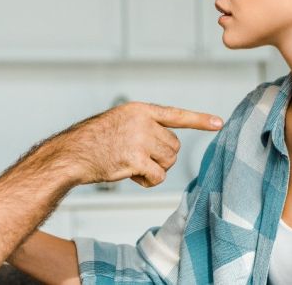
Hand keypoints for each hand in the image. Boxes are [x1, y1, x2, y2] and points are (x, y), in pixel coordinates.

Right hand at [48, 102, 222, 187]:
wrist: (73, 154)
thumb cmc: (92, 142)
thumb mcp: (119, 122)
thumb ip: (143, 127)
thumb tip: (168, 147)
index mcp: (139, 110)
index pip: (175, 114)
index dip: (199, 120)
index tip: (219, 123)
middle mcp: (142, 122)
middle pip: (173, 145)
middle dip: (161, 157)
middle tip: (139, 159)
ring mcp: (139, 140)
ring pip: (168, 161)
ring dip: (154, 169)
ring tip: (131, 165)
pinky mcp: (135, 159)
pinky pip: (158, 176)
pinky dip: (148, 181)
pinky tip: (132, 176)